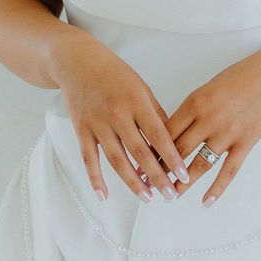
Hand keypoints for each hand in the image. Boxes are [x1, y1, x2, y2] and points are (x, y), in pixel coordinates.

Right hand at [54, 30, 189, 202]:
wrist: (77, 62)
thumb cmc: (114, 73)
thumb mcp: (141, 87)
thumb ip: (155, 113)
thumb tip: (169, 140)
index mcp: (136, 102)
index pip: (158, 135)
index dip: (172, 157)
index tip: (184, 174)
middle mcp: (117, 114)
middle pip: (140, 152)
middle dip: (157, 176)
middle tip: (170, 195)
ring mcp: (97, 124)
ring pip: (116, 160)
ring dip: (133, 182)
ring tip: (147, 197)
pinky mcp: (81, 130)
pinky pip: (89, 159)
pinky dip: (95, 179)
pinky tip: (104, 195)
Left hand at [162, 44, 260, 206]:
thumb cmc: (239, 78)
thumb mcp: (208, 88)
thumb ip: (191, 110)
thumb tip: (172, 132)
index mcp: (195, 102)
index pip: (166, 132)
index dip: (151, 149)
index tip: (140, 162)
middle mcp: (209, 119)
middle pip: (178, 150)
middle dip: (162, 169)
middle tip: (150, 183)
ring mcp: (228, 133)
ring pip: (200, 164)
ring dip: (184, 182)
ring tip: (172, 195)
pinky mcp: (246, 142)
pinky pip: (228, 170)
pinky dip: (217, 188)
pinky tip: (206, 201)